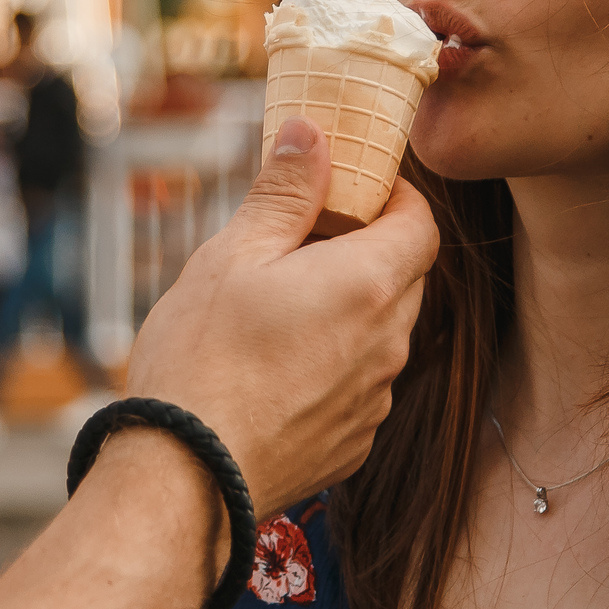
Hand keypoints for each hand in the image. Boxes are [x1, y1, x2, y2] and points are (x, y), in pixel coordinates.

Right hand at [118, 117, 436, 518]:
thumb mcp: (233, 254)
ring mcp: (376, 400)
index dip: (396, 197)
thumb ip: (285, 192)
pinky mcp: (354, 443)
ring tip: (280, 307)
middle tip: (305, 241)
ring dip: (350, 310)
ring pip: (383, 334)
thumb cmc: (202, 358)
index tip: (354, 190)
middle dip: (369, 250)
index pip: (422, 223)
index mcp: (369, 284)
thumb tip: (314, 133)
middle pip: (406, 277)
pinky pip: (361, 386)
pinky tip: (275, 368)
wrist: (186, 476)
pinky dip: (334, 365)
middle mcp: (389, 344)